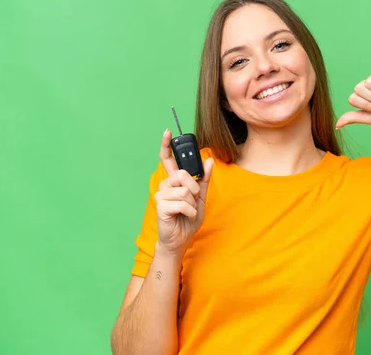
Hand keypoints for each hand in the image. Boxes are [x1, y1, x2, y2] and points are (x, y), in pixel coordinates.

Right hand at [154, 129, 213, 255]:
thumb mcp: (202, 197)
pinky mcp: (161, 206)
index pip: (168, 159)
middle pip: (182, 174)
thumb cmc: (188, 218)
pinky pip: (182, 203)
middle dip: (194, 188)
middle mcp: (165, 185)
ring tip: (188, 212)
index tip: (168, 132)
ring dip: (193, 204)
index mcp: (174, 181)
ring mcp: (161, 195)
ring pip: (184, 191)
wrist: (181, 239)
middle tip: (194, 199)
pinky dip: (190, 211)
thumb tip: (209, 161)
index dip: (167, 145)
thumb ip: (205, 179)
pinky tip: (186, 216)